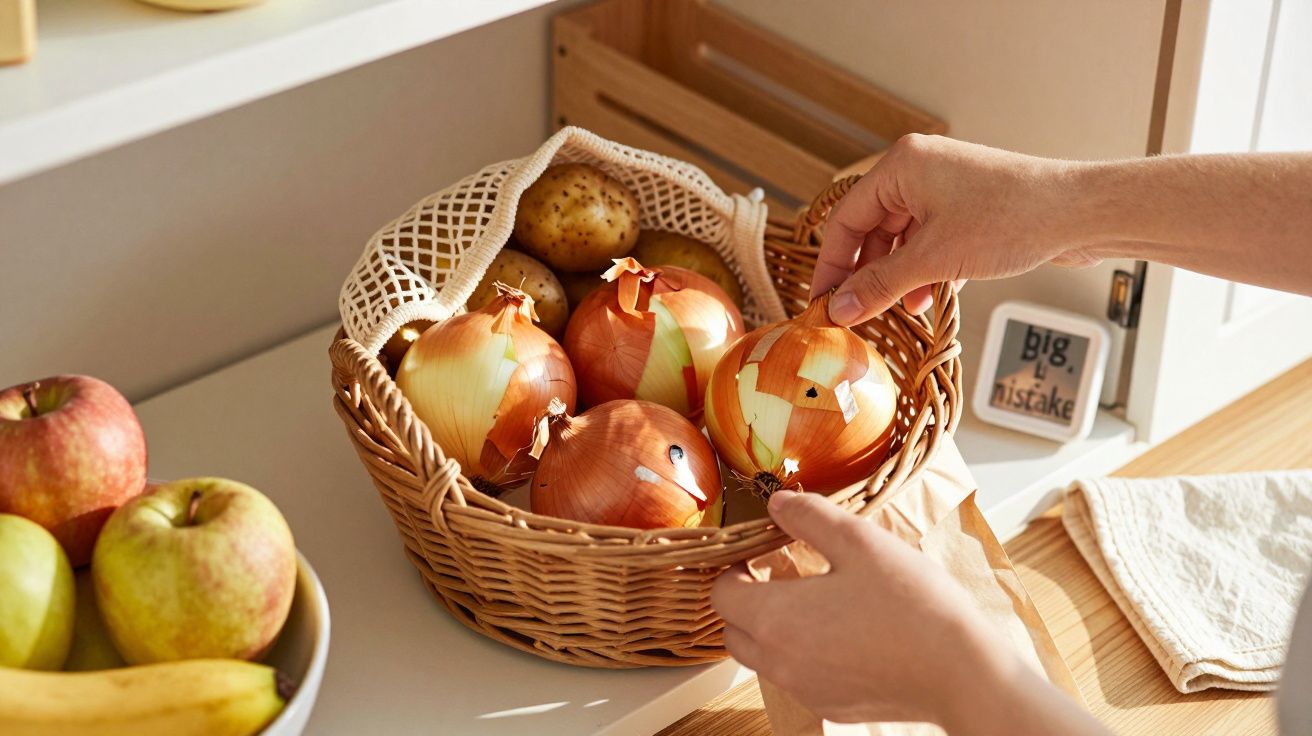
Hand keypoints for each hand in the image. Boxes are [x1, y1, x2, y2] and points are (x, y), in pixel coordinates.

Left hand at [710, 490, 1018, 725]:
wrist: (962, 671)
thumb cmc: (913, 604)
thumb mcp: (859, 542)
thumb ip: (809, 518)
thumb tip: (775, 504)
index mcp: (775, 619)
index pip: (720, 594)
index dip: (733, 568)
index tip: (759, 552)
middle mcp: (780, 662)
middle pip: (734, 631)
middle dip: (746, 601)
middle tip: (779, 575)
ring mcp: (806, 689)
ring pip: (765, 658)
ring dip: (774, 629)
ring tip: (816, 600)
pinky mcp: (834, 706)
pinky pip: (799, 678)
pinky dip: (804, 655)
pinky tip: (844, 632)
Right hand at [814, 135, 1101, 325]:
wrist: (1080, 214)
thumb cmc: (1012, 220)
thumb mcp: (934, 259)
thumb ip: (881, 285)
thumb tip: (840, 309)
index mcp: (902, 165)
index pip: (845, 219)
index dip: (832, 266)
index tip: (824, 303)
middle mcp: (920, 170)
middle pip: (871, 229)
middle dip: (866, 274)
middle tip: (855, 313)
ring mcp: (946, 188)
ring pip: (901, 239)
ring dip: (895, 277)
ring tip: (895, 311)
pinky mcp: (968, 208)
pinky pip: (929, 241)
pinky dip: (922, 270)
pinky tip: (925, 299)